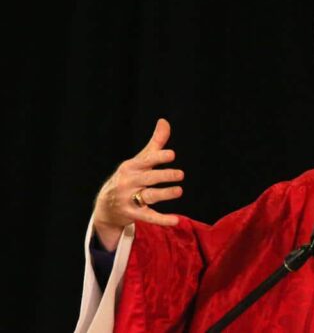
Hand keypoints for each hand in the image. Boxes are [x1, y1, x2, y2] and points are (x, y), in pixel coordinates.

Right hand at [92, 118, 184, 250]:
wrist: (105, 206)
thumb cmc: (129, 178)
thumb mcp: (139, 161)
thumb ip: (155, 144)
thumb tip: (164, 121)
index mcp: (131, 167)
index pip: (146, 160)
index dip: (159, 157)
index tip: (171, 154)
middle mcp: (129, 182)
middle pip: (149, 178)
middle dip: (164, 176)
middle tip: (180, 174)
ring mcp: (128, 198)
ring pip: (149, 196)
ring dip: (164, 194)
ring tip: (179, 191)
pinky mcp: (132, 214)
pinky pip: (148, 217)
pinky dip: (161, 219)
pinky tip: (175, 220)